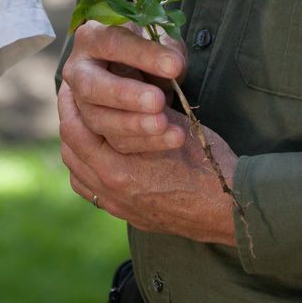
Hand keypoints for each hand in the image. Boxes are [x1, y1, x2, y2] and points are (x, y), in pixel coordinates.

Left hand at [59, 76, 238, 244]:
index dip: (71, 103)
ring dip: (77, 148)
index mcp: (116, 169)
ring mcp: (118, 207)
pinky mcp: (128, 215)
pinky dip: (89, 171)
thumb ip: (138, 112)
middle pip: (70, 151)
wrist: (231, 209)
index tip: (73, 86)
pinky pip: (93, 191)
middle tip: (74, 101)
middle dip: (70, 122)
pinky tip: (100, 155)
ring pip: (78, 174)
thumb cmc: (207, 163)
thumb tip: (121, 88)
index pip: (74, 129)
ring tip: (84, 125)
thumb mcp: (173, 126)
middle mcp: (110, 192)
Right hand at [60, 20, 189, 153]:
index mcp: (92, 38)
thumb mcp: (160, 41)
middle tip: (157, 100)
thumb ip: (167, 49)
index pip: (111, 43)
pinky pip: (113, 143)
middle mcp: (78, 70)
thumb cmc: (150, 52)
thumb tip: (173, 66)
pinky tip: (172, 138)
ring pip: (97, 119)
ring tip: (164, 124)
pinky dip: (145, 143)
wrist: (142, 76)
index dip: (142, 54)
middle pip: (90, 86)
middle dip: (124, 95)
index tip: (174, 66)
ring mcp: (81, 103)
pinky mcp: (94, 131)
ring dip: (133, 125)